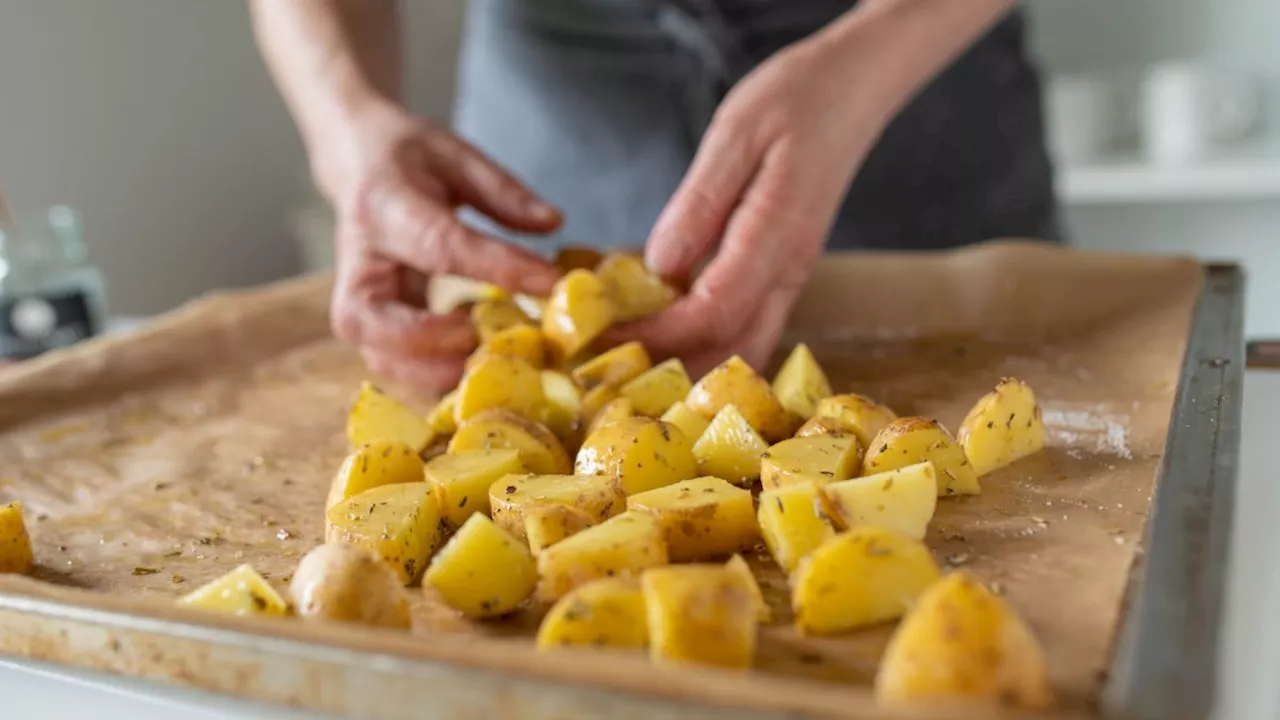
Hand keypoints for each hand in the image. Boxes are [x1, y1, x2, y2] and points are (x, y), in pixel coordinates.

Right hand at [318, 100, 562, 392]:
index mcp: (383, 206)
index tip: (548, 280)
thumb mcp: (455, 153)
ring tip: (491, 356)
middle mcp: (359, 259)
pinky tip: (476, 362)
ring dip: (432, 369)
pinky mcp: (371, 319)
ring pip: (376, 351)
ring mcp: (358, 295)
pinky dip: (432, 373)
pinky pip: (392, 360)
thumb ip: (502, 191)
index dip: (495, 267)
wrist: (353, 159)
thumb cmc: (406, 156)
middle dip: (427, 340)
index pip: (439, 244)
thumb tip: (552, 224)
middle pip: (368, 318)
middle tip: (485, 337)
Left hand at [612, 34, 894, 375]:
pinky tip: (667, 335)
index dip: (656, 336)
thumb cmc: (795, 100)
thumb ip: (699, 206)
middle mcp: (787, 272)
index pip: (710, 315)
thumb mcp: (735, 135)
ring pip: (742, 348)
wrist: (854, 89)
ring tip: (630, 362)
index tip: (604, 340)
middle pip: (729, 351)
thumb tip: (658, 269)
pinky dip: (707, 344)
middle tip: (609, 370)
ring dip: (689, 366)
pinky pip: (747, 327)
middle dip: (670, 371)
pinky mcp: (783, 274)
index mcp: (774, 238)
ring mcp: (790, 278)